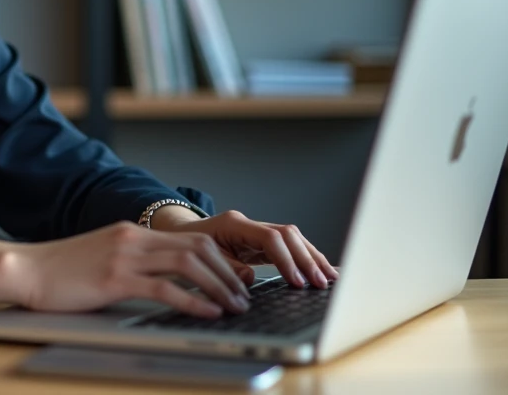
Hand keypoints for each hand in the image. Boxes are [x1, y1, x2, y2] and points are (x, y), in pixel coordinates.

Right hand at [12, 221, 251, 317]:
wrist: (26, 269)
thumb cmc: (60, 271)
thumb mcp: (102, 259)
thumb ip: (132, 263)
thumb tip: (163, 282)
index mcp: (132, 233)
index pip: (190, 238)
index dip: (220, 260)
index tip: (236, 280)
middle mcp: (133, 239)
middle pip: (197, 247)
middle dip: (228, 273)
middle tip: (244, 296)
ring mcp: (124, 257)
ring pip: (188, 264)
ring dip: (218, 286)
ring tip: (233, 307)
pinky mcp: (114, 279)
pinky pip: (164, 288)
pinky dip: (192, 301)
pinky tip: (206, 313)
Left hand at [154, 208, 338, 289]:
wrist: (178, 236)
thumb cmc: (187, 247)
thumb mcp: (202, 259)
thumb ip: (226, 268)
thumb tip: (250, 278)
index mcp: (234, 224)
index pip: (270, 238)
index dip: (286, 260)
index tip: (298, 282)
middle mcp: (249, 224)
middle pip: (288, 234)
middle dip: (307, 259)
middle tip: (321, 283)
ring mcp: (256, 231)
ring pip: (292, 238)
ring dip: (311, 258)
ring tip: (329, 278)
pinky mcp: (260, 242)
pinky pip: (288, 247)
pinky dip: (304, 258)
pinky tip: (320, 270)